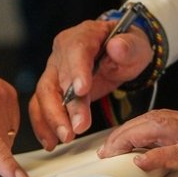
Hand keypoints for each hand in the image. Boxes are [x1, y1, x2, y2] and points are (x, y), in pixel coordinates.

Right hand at [28, 18, 151, 148]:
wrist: (121, 53)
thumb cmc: (127, 48)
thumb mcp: (136, 45)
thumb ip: (128, 46)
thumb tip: (117, 46)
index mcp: (83, 35)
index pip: (76, 50)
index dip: (77, 71)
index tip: (82, 91)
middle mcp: (63, 52)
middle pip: (57, 78)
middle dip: (65, 106)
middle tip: (78, 127)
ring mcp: (55, 70)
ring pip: (44, 94)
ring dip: (52, 118)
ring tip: (65, 137)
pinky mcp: (54, 88)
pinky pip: (41, 105)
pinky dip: (44, 124)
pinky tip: (51, 140)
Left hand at [98, 109, 177, 176]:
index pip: (162, 118)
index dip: (136, 127)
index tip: (116, 141)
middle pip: (153, 120)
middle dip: (124, 132)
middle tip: (104, 150)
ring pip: (160, 128)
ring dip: (131, 138)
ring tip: (112, 153)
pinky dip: (159, 155)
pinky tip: (142, 162)